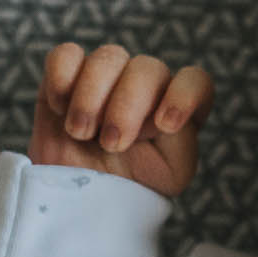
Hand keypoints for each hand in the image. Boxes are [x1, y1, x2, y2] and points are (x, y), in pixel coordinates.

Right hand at [29, 43, 214, 197]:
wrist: (75, 201)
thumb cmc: (128, 187)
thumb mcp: (169, 173)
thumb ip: (181, 140)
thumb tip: (163, 113)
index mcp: (177, 108)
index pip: (196, 82)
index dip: (184, 95)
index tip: (165, 125)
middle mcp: (146, 86)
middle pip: (149, 68)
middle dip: (127, 106)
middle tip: (111, 144)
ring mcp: (107, 76)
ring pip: (109, 56)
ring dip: (92, 97)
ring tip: (81, 133)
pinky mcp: (68, 74)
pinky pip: (66, 55)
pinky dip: (62, 79)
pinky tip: (60, 109)